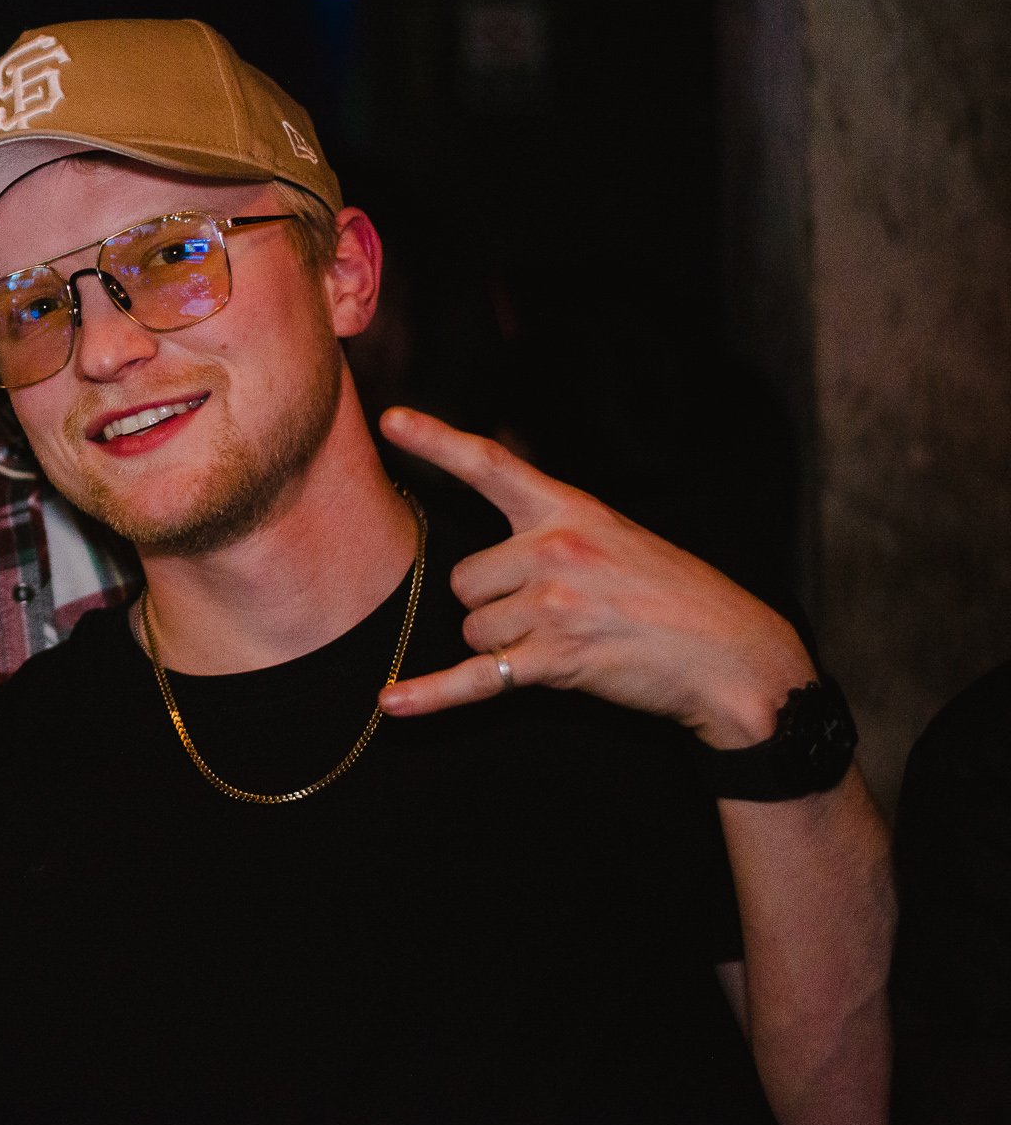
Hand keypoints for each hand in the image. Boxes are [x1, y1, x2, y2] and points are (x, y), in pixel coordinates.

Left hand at [375, 407, 813, 748]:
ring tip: (568, 642)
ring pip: (474, 630)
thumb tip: (491, 555)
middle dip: (492, 603)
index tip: (390, 421)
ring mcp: (553, 605)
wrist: (733, 655)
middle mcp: (554, 550)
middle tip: (552, 614)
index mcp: (569, 510)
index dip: (436, 441)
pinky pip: (476, 678)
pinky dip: (432, 696)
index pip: (491, 465)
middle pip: (464, 579)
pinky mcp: (556, 660)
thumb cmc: (677, 597)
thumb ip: (554, 533)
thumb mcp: (617, 538)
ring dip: (504, 646)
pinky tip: (392, 703)